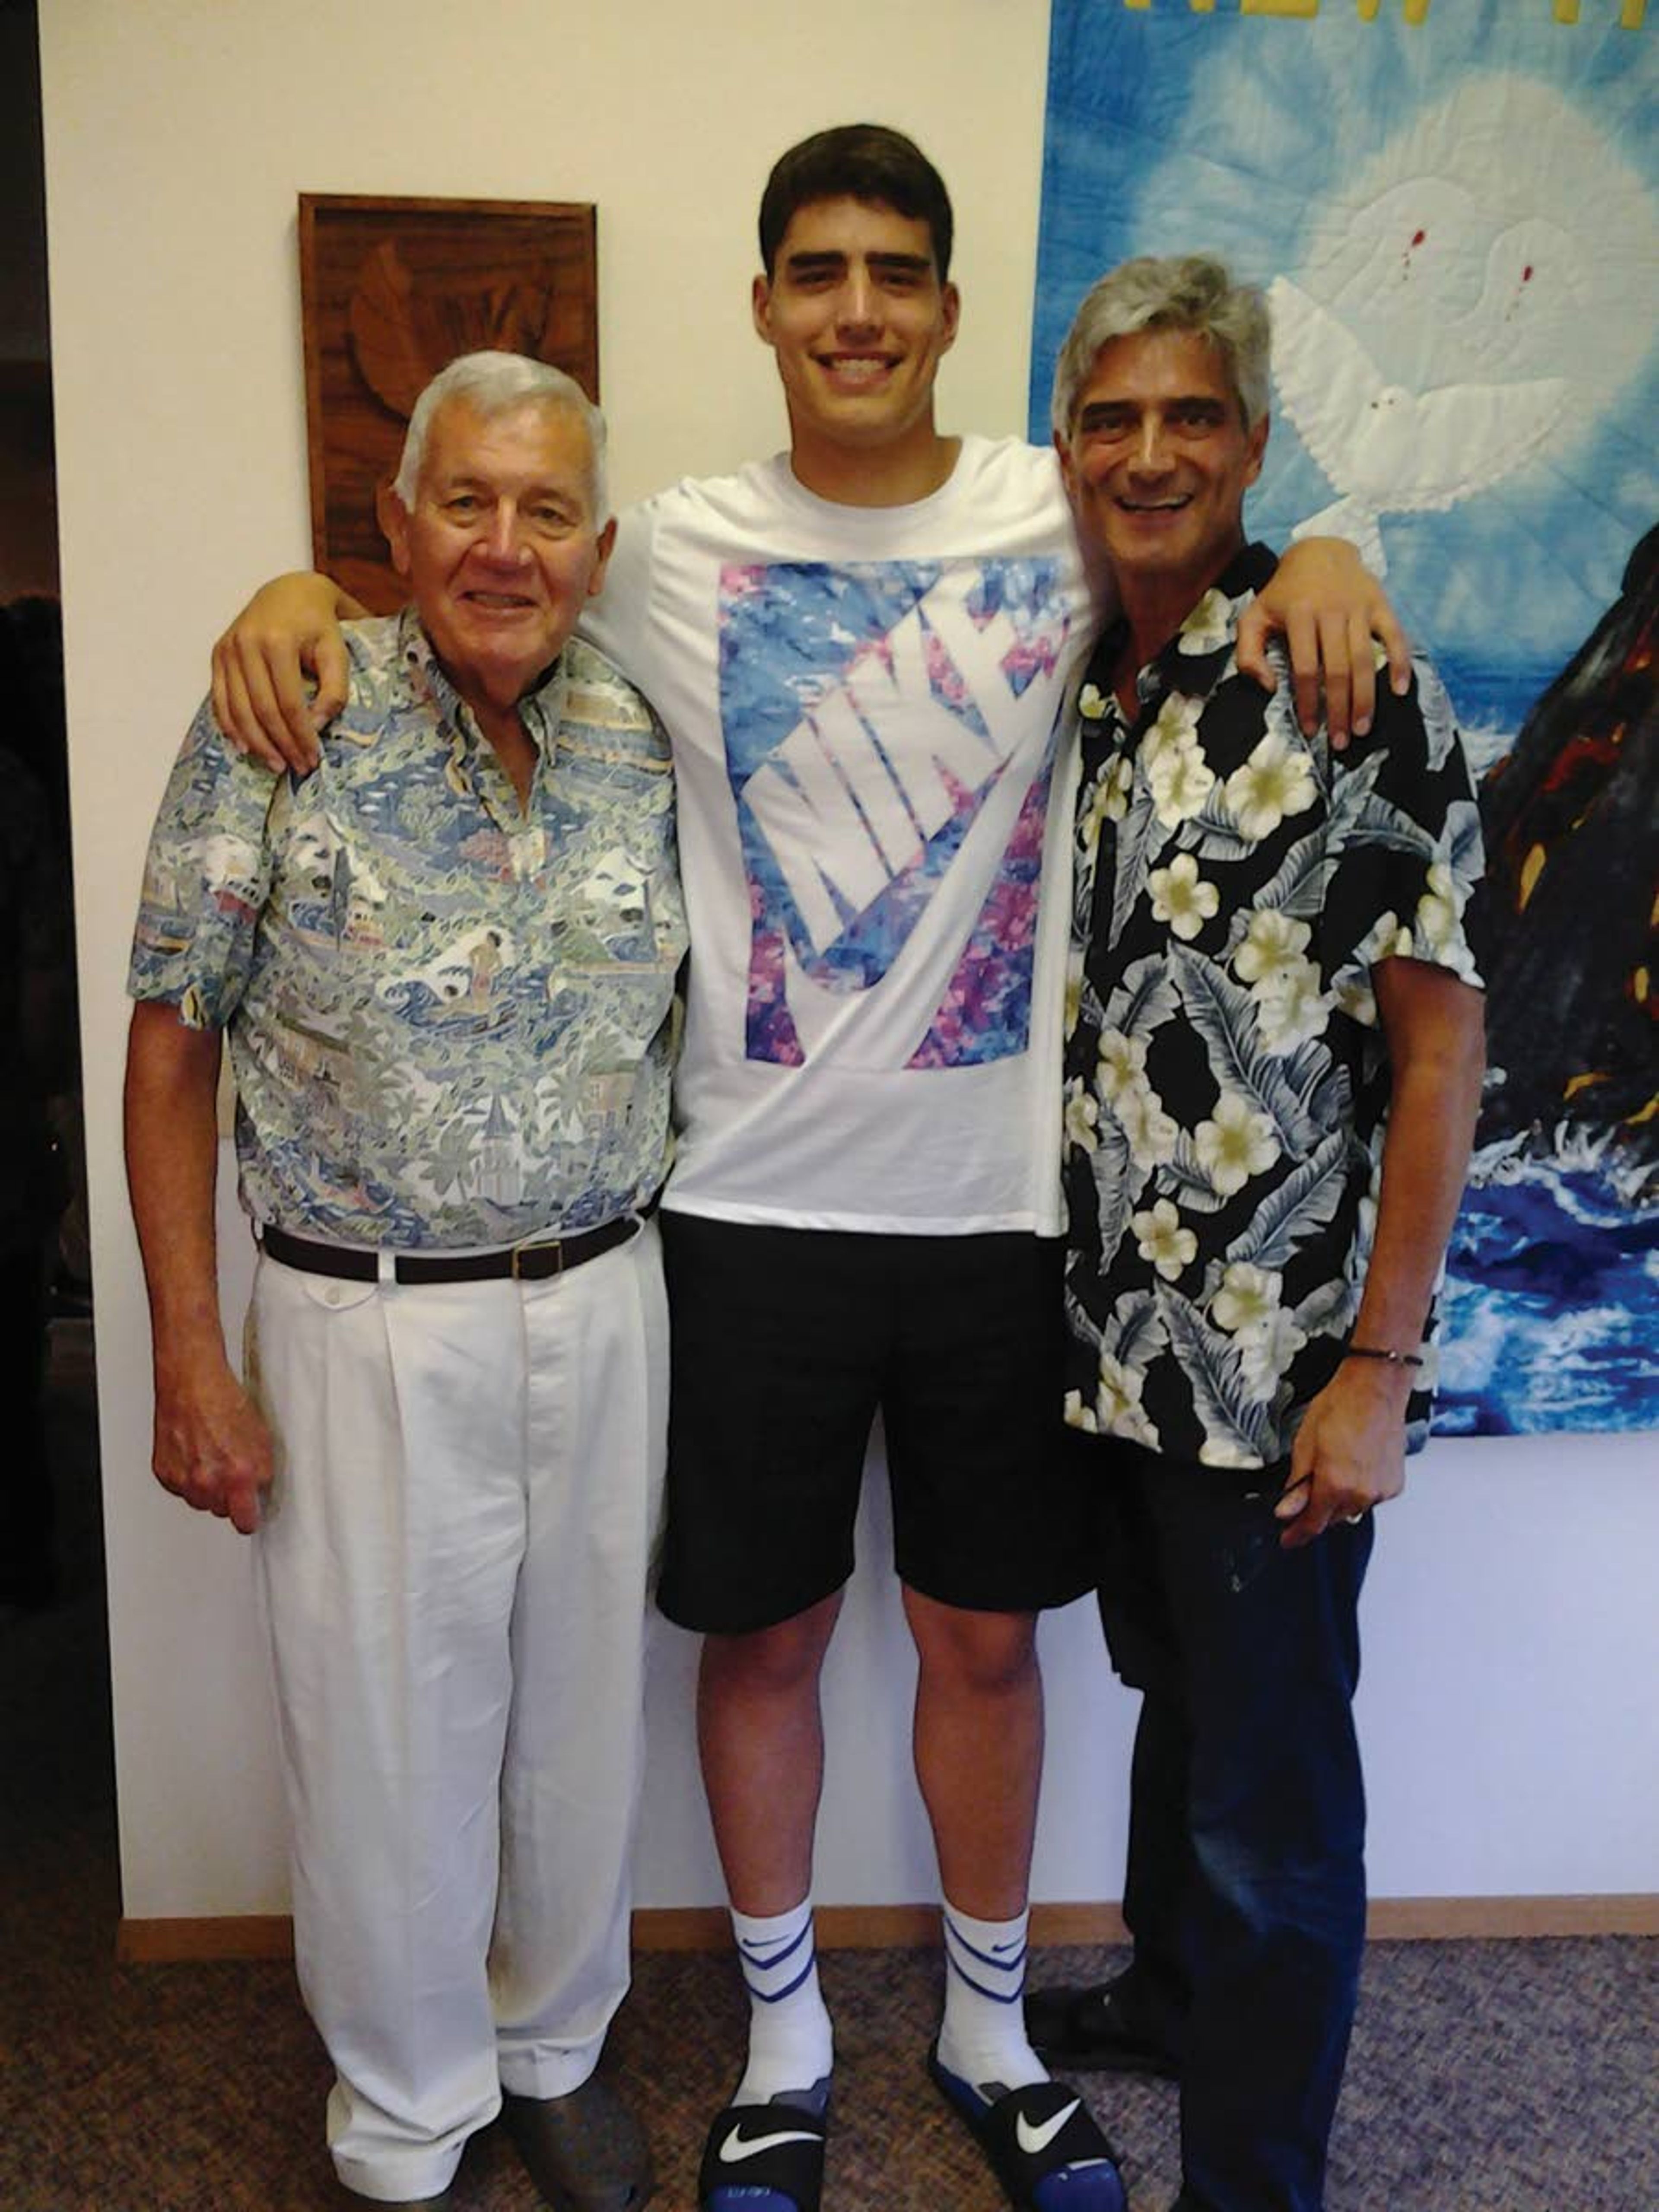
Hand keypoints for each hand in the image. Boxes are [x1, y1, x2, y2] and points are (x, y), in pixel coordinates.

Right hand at [151, 1357, 273, 1535]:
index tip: (251, 1515)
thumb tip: (260, 1492)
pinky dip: (187, 1478)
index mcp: (238, 1473)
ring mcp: (183, 1479)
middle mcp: (207, 1480)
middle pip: (222, 1511)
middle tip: (230, 1470)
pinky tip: (194, 1454)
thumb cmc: (224, 1401)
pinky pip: (180, 1489)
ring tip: (211, 1457)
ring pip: (200, 1501)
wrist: (191, 1381)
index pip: (245, 1520)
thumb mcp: (261, 1437)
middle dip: (229, 1496)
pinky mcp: (164, 1473)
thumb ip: (262, 1471)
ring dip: (207, 1488)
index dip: (250, 1517)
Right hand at [209, 573, 355, 774]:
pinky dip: (230, 726)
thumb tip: (317, 726)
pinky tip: (245, 747)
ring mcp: (227, 648)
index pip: (288, 703)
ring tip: (275, 764)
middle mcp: (246, 644)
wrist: (290, 591)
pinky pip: (219, 699)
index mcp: (277, 641)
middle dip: (280, 745)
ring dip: (256, 743)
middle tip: (297, 768)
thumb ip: (335, 689)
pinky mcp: (217, 653)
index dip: (300, 736)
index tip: (313, 758)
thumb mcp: (338, 650)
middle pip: (261, 710)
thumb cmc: (319, 623)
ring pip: (237, 709)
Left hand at [1236, 538, 1410, 747]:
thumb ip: (1248, 653)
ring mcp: (1358, 607)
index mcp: (1299, 616)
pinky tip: (1400, 690)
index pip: (1304, 670)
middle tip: (1342, 741)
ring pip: (1365, 660)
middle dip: (1339, 710)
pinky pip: (1395, 636)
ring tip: (1363, 728)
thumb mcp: (1254, 617)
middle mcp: (1331, 611)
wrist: (1319, 550)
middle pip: (1337, 671)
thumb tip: (1268, 687)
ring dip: (1366, 698)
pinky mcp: (1380, 603)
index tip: (1311, 731)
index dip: (1308, 704)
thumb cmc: (1283, 593)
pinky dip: (1401, 662)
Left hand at [1273, 1358, 1409, 1548]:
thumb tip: (1285, 1511)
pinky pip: (1370, 1498)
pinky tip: (1354, 1465)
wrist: (1375, 1388)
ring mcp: (1381, 1490)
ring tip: (1335, 1465)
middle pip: (1332, 1518)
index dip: (1297, 1534)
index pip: (1313, 1524)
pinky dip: (1359, 1489)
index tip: (1287, 1540)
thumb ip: (1297, 1483)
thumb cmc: (1340, 1406)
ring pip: (1352, 1509)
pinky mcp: (1395, 1484)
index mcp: (1335, 1484)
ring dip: (1339, 1499)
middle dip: (1316, 1510)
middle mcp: (1361, 1493)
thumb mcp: (1305, 1444)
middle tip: (1305, 1492)